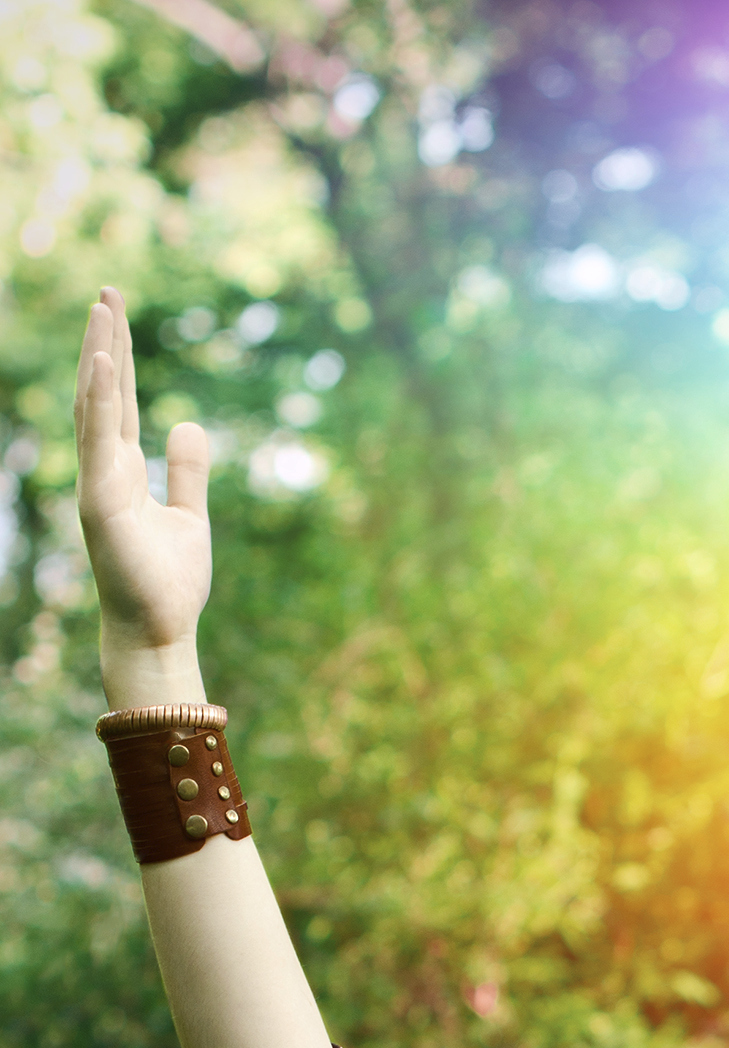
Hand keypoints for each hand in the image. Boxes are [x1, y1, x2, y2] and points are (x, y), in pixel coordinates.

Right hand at [73, 284, 211, 705]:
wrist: (158, 632)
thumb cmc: (168, 584)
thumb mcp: (189, 516)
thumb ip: (186, 471)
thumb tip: (187, 422)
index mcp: (123, 470)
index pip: (117, 400)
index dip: (117, 356)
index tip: (117, 312)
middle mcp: (104, 470)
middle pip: (102, 392)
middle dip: (106, 341)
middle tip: (108, 290)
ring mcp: (99, 483)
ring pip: (95, 407)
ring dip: (99, 357)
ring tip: (103, 310)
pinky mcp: (100, 502)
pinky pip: (98, 441)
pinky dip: (98, 401)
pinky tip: (101, 362)